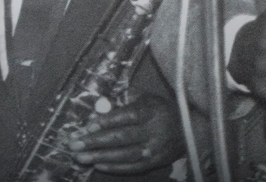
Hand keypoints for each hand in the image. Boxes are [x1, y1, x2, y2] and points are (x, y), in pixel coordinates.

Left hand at [67, 92, 184, 173]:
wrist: (191, 130)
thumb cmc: (164, 110)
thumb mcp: (149, 98)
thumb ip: (127, 98)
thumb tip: (101, 103)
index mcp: (151, 110)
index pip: (126, 116)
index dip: (106, 122)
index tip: (86, 126)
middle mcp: (153, 130)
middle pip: (121, 137)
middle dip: (95, 141)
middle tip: (74, 144)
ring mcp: (154, 148)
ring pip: (124, 154)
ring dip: (100, 156)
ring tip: (80, 157)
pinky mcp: (155, 162)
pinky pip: (132, 166)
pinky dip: (114, 167)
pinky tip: (98, 165)